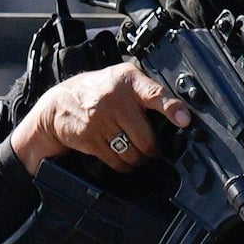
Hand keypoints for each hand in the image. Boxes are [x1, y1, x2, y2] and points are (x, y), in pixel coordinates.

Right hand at [11, 60, 173, 175]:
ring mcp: (101, 121)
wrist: (59, 103)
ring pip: (132, 153)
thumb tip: (177, 111)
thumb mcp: (121, 78)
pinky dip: (123, 166)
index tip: (184, 120)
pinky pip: (116, 161)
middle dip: (152, 149)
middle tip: (152, 149)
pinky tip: (123, 160)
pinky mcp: (90, 139)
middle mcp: (115, 100)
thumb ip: (146, 90)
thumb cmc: (97, 90)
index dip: (171, 108)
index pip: (154, 94)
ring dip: (138, 159)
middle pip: (146, 138)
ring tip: (137, 154)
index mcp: (129, 81)